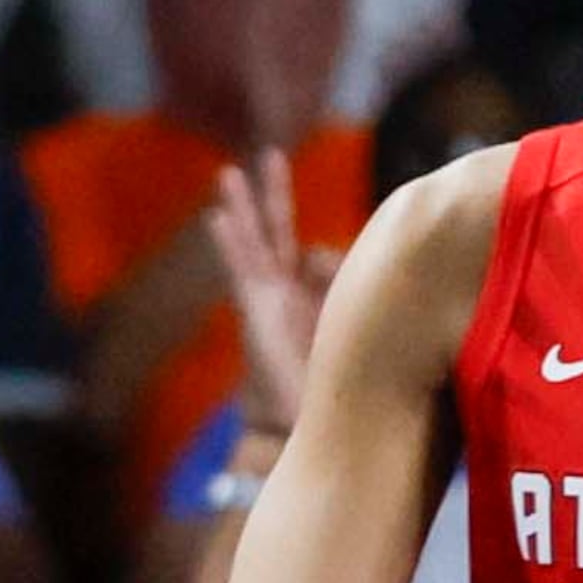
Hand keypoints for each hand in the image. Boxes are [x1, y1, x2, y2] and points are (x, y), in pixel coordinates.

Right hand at [201, 150, 335, 436]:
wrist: (315, 426)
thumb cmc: (350, 386)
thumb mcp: (364, 329)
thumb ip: (358, 294)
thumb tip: (334, 254)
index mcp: (314, 303)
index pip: (322, 257)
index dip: (334, 259)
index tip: (356, 267)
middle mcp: (287, 296)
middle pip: (279, 234)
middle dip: (274, 195)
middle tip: (270, 155)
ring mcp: (267, 301)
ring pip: (254, 242)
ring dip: (244, 206)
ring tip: (230, 173)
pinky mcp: (255, 310)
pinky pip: (240, 267)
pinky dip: (230, 241)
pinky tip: (218, 216)